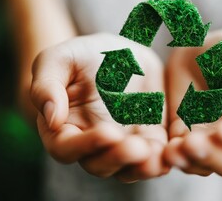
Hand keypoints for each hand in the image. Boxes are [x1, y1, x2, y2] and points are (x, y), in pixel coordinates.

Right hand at [31, 33, 169, 181]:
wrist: (118, 53)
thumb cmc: (82, 56)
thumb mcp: (59, 60)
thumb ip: (46, 85)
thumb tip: (51, 117)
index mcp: (65, 128)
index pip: (67, 148)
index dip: (86, 145)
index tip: (108, 132)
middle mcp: (93, 143)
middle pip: (101, 164)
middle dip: (119, 159)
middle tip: (136, 147)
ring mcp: (122, 143)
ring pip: (130, 167)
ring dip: (143, 167)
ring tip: (157, 157)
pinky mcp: (149, 137)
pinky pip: (156, 155)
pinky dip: (164, 157)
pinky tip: (174, 151)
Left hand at [164, 29, 221, 175]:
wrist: (202, 47)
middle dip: (213, 155)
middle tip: (193, 142)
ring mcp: (212, 140)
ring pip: (205, 165)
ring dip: (191, 161)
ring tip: (174, 149)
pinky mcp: (186, 136)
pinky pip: (182, 155)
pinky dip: (175, 156)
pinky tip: (165, 149)